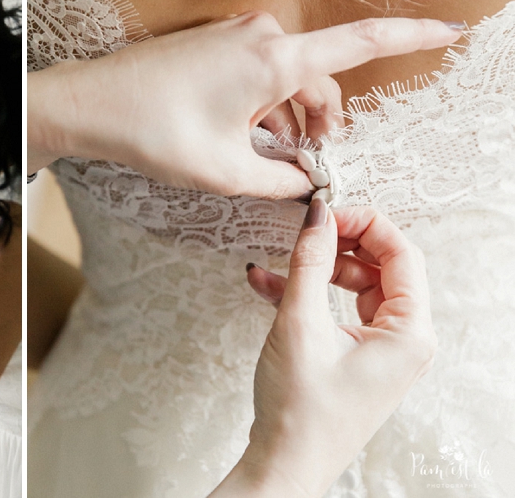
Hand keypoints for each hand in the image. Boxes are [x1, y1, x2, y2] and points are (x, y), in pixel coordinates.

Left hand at [28, 13, 461, 197]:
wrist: (89, 103)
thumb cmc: (152, 131)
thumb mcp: (224, 171)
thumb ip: (277, 182)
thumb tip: (304, 185)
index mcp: (276, 60)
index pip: (361, 42)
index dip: (412, 34)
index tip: (452, 29)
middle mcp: (262, 36)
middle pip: (320, 79)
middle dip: (322, 123)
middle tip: (306, 166)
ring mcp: (235, 36)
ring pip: (289, 78)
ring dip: (291, 117)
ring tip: (270, 159)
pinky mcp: (215, 43)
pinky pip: (260, 71)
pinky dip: (265, 103)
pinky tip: (247, 136)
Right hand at [212, 201, 436, 495]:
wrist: (284, 464)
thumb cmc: (301, 410)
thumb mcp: (299, 324)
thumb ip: (308, 262)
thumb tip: (317, 215)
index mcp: (410, 333)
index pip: (401, 253)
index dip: (362, 224)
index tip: (323, 214)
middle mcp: (404, 340)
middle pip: (380, 266)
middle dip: (338, 245)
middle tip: (303, 232)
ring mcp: (381, 349)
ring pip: (356, 286)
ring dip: (315, 271)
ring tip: (276, 264)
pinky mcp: (356, 357)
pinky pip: (339, 309)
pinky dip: (307, 294)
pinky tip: (268, 286)